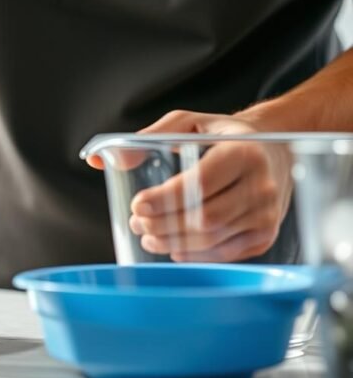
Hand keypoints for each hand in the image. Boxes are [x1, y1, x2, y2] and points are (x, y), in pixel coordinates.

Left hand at [88, 110, 292, 262]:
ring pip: (214, 239)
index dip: (165, 199)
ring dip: (174, 243)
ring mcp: (267, 213)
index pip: (200, 184)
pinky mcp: (266, 234)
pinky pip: (227, 252)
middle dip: (164, 225)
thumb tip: (103, 160)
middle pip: (205, 217)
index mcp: (243, 151)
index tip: (138, 205)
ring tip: (149, 236)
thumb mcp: (188, 122)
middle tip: (137, 223)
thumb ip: (148, 136)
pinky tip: (174, 248)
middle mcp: (261, 184)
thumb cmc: (222, 134)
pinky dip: (196, 255)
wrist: (273, 149)